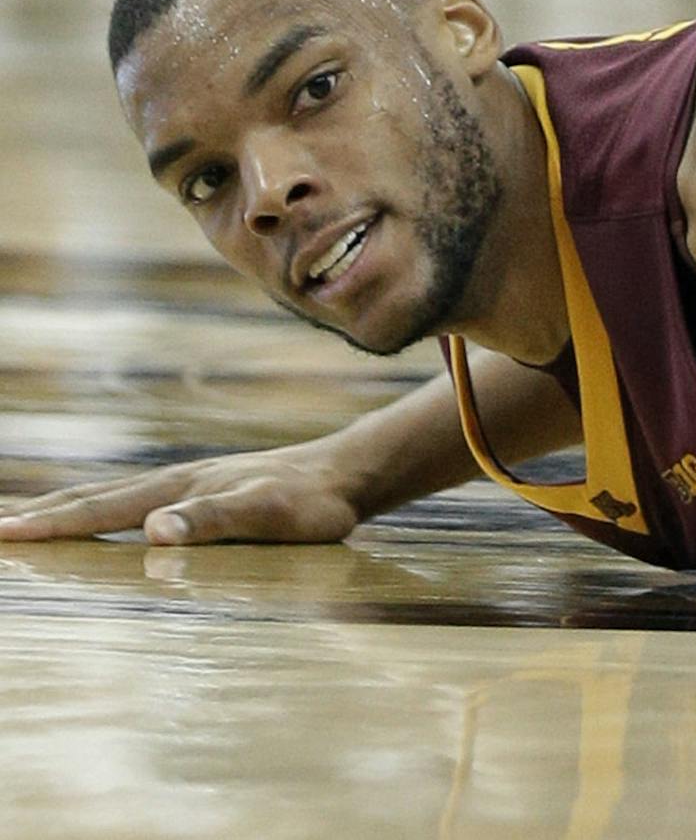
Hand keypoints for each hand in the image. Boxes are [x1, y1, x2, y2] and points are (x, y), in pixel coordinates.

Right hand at [0, 442, 365, 546]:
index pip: (102, 508)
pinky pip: (136, 500)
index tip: (2, 534)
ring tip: (27, 520)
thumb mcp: (268, 514)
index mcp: (180, 490)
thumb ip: (214, 520)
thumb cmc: (313, 503)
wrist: (348, 473)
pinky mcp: (204, 492)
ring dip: (66, 508)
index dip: (51, 525)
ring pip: (112, 496)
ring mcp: (188, 484)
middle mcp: (176, 482)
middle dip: (41, 514)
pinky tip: (100, 518)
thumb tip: (153, 530)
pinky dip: (102, 508)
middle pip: (95, 497)